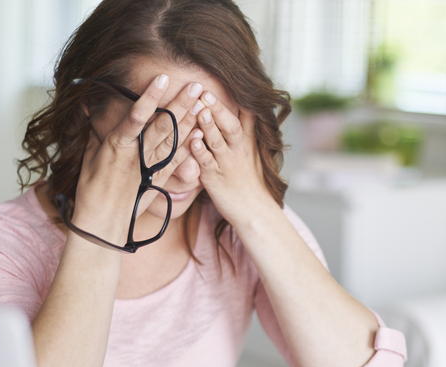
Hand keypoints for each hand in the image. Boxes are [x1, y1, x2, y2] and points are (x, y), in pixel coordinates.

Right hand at [71, 75, 204, 242]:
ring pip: (173, 141)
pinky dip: (190, 146)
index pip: (136, 116)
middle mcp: (136, 155)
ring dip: (190, 120)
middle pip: (162, 126)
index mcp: (116, 146)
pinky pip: (177, 161)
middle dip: (180, 104)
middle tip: (197, 85)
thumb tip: (89, 107)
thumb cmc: (91, 190)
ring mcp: (150, 168)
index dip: (150, 97)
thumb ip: (95, 131)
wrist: (102, 224)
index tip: (163, 78)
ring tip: (204, 102)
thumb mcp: (89, 157)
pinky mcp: (159, 180)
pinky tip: (201, 132)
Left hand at [188, 91, 273, 222]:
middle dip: (218, 108)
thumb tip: (245, 103)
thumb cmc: (249, 178)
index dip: (235, 98)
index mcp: (246, 141)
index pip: (244, 115)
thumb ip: (246, 127)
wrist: (254, 209)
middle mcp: (237, 149)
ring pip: (217, 141)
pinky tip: (191, 141)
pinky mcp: (214, 178)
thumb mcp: (252, 149)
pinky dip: (199, 152)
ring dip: (208, 125)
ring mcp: (226, 163)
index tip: (226, 80)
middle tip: (205, 92)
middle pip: (229, 125)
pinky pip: (206, 163)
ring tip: (200, 110)